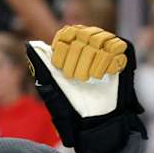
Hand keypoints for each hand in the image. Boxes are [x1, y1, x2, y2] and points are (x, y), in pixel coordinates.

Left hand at [27, 25, 146, 152]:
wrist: (96, 119)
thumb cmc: (71, 104)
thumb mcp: (52, 85)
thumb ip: (42, 64)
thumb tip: (29, 45)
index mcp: (70, 49)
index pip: (66, 33)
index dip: (63, 49)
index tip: (63, 68)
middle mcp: (88, 44)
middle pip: (82, 34)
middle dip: (76, 59)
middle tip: (78, 79)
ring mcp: (106, 47)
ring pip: (98, 38)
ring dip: (92, 62)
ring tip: (90, 80)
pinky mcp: (123, 53)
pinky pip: (116, 46)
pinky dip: (108, 63)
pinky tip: (105, 76)